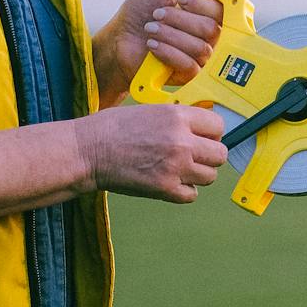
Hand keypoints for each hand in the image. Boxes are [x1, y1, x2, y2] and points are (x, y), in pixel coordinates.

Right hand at [77, 103, 229, 203]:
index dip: (211, 133)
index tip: (203, 137)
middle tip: (194, 156)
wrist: (86, 151)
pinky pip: (192, 195)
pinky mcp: (165, 188)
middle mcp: (181, 141)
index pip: (219, 126)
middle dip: (209, 156)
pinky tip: (170, 182)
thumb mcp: (151, 111)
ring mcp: (175, 166)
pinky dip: (184, 191)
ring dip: (198, 174)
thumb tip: (201, 129)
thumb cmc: (113, 129)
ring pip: (210, 176)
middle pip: (220, 154)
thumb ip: (179, 119)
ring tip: (179, 169)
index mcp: (178, 117)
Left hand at [93, 0, 224, 107]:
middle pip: (212, 29)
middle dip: (180, 20)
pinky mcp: (188, 75)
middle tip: (157, 14)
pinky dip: (169, 52)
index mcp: (204, 15)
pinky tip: (152, 45)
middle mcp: (206, 37)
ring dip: (170, 35)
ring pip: (201, 47)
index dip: (204, 4)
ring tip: (150, 29)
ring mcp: (199, 57)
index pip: (222, 11)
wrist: (116, 43)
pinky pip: (190, 65)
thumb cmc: (137, 16)